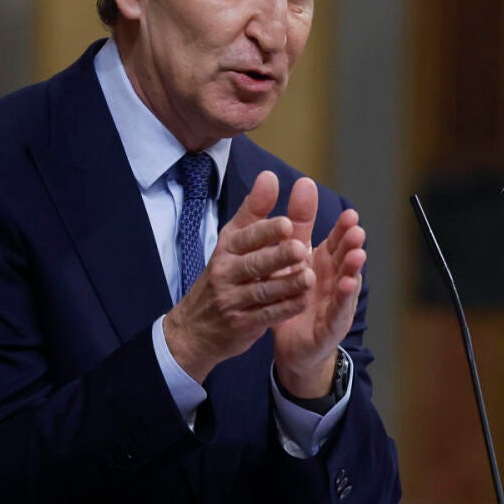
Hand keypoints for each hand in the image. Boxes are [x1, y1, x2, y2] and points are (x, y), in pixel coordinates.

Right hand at [163, 171, 313, 382]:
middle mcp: (226, 273)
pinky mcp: (241, 324)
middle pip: (254, 263)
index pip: (245, 237)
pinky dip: (285, 308)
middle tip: (300, 248)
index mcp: (227, 249)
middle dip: (277, 256)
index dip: (266, 231)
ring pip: (262, 291)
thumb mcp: (232, 242)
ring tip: (309, 276)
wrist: (194, 329)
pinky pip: (266, 315)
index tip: (287, 224)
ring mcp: (232, 301)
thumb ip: (254, 210)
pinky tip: (304, 300)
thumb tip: (269, 175)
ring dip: (287, 284)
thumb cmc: (223, 276)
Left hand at [272, 176, 366, 399]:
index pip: (337, 242)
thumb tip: (304, 182)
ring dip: (353, 268)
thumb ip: (298, 224)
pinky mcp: (331, 325)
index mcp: (325, 263)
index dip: (344, 229)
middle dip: (352, 244)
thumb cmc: (296, 296)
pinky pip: (338, 310)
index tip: (350, 214)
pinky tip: (345, 286)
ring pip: (347, 282)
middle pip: (346, 259)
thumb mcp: (292, 258)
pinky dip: (343, 298)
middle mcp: (336, 280)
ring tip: (357, 254)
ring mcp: (337, 303)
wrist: (294, 345)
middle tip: (356, 229)